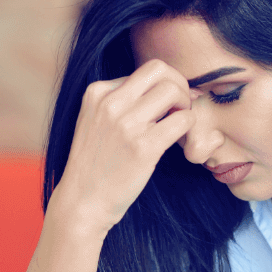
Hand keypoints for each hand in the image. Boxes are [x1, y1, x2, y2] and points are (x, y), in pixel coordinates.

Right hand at [54, 59, 195, 232]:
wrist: (82, 201)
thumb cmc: (95, 163)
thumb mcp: (95, 121)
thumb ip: (120, 101)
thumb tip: (163, 87)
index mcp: (97, 92)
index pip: (145, 70)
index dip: (165, 83)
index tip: (170, 103)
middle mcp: (110, 103)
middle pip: (160, 70)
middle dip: (179, 85)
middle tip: (181, 107)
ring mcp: (126, 124)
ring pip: (173, 91)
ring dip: (186, 105)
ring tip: (179, 124)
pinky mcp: (143, 147)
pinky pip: (182, 120)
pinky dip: (189, 127)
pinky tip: (182, 140)